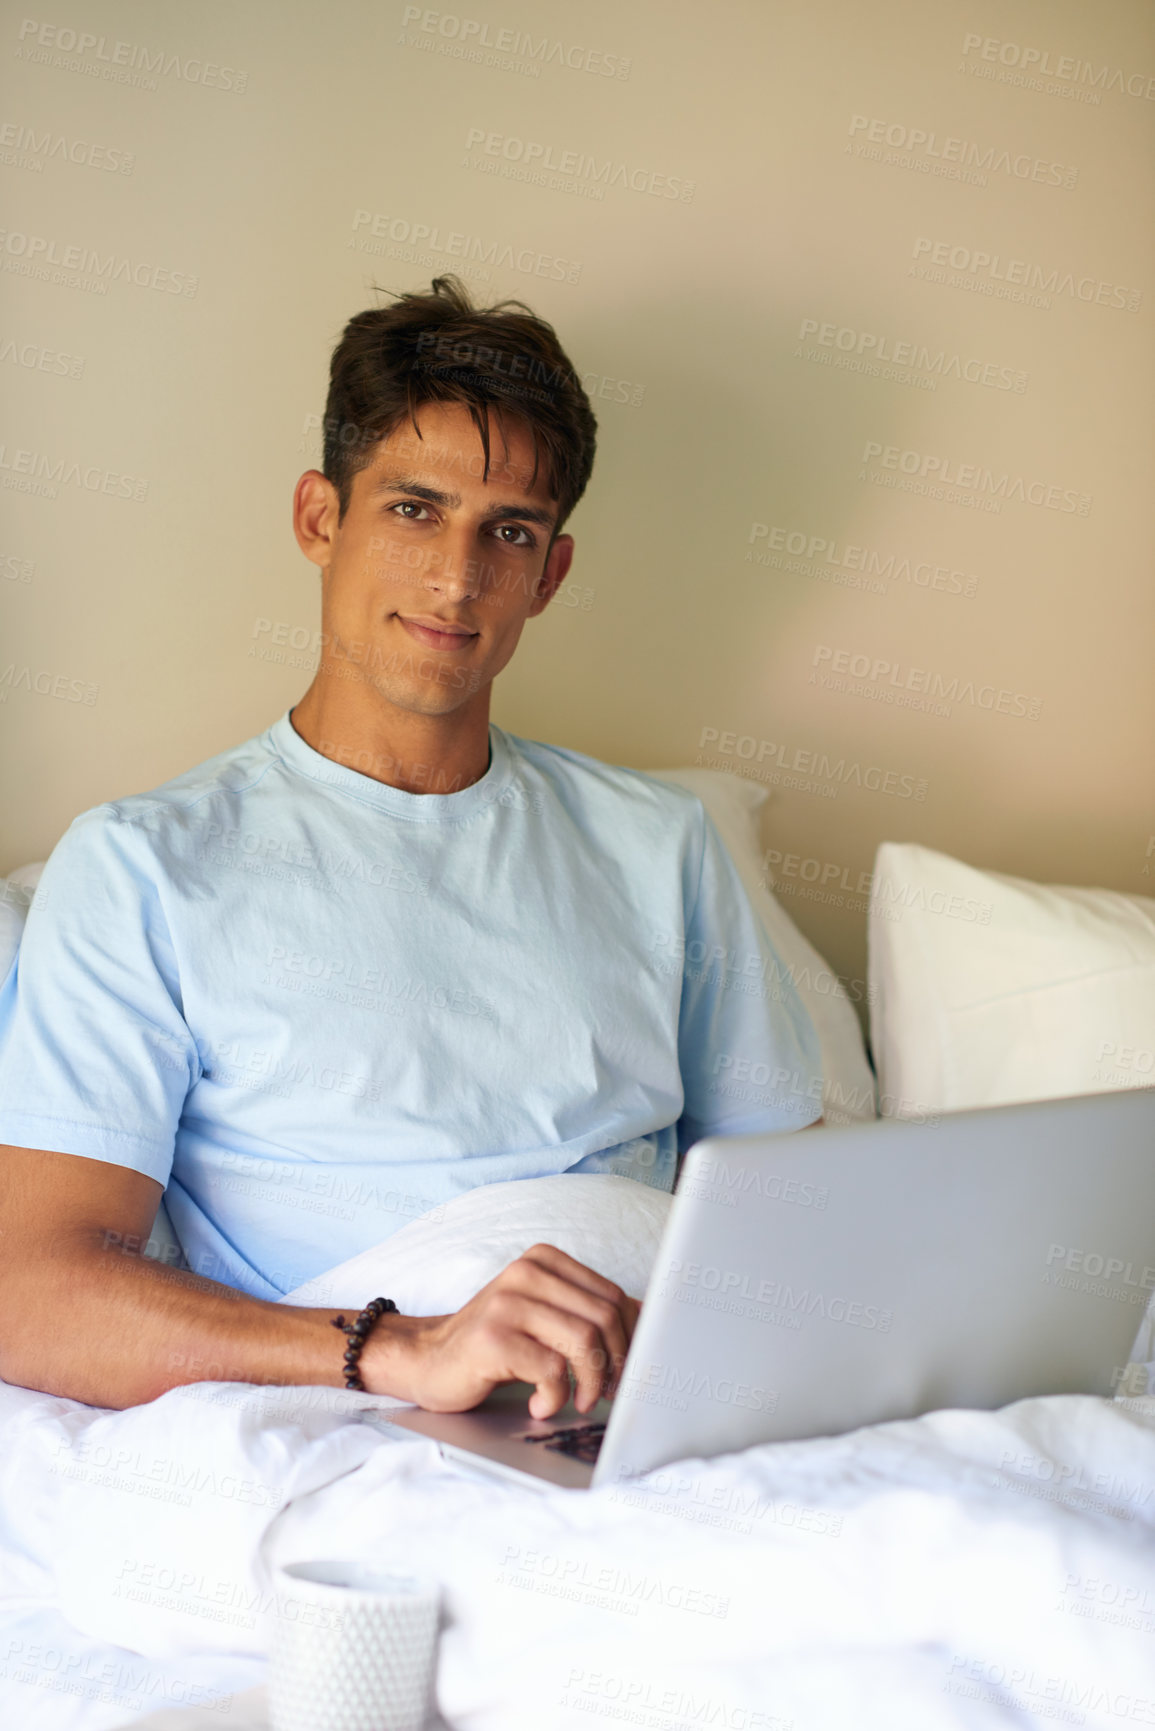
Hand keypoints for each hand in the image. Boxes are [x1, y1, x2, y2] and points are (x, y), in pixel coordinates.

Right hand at [362, 1243, 640, 1418]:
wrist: (427, 1359)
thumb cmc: (495, 1344)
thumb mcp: (544, 1318)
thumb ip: (586, 1313)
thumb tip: (648, 1324)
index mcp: (544, 1261)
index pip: (614, 1297)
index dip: (630, 1340)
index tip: (626, 1372)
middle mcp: (526, 1272)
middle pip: (605, 1318)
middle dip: (615, 1365)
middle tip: (605, 1394)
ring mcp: (507, 1302)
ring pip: (584, 1341)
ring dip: (590, 1384)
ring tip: (578, 1401)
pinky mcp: (492, 1337)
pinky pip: (551, 1370)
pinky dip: (555, 1397)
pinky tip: (539, 1405)